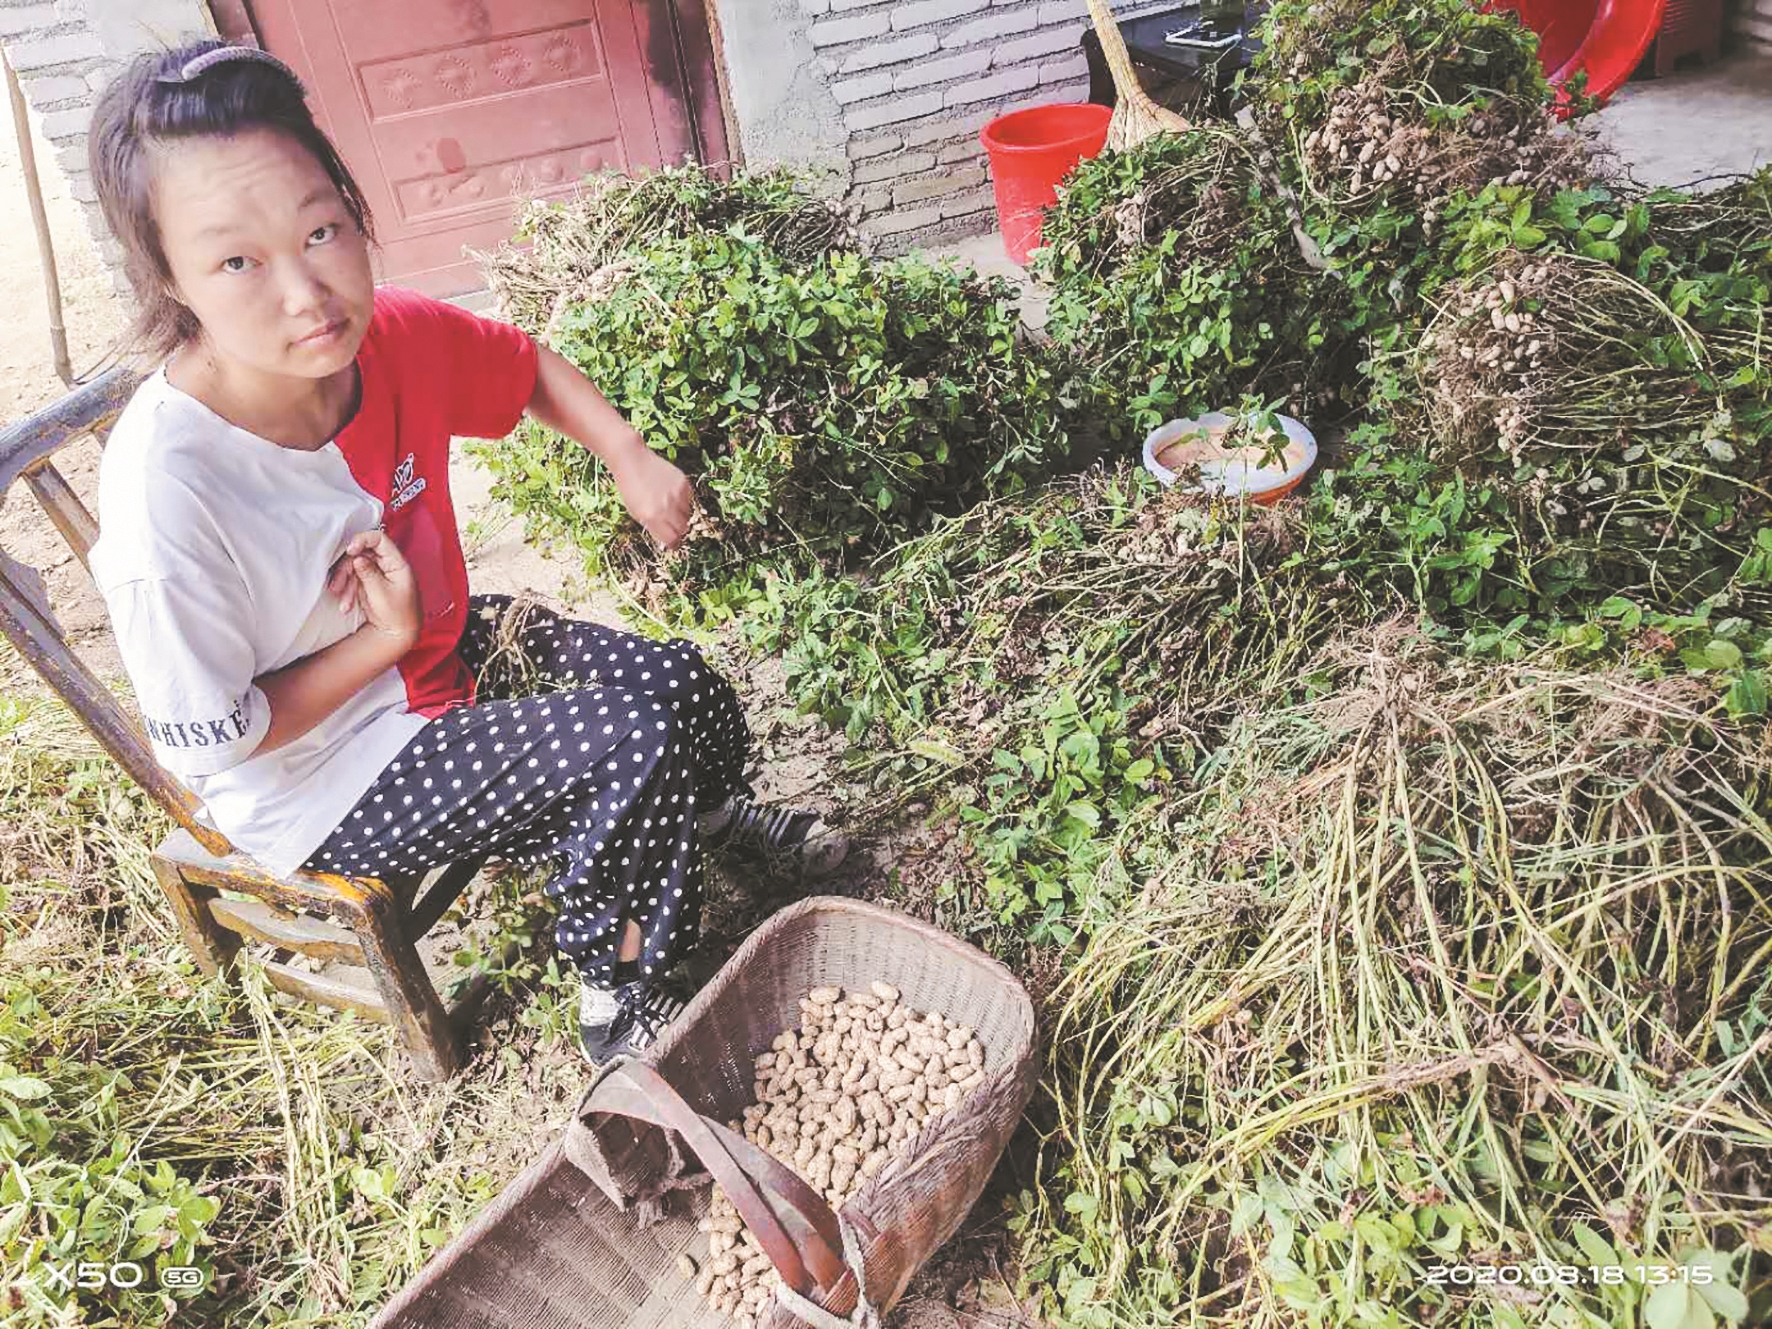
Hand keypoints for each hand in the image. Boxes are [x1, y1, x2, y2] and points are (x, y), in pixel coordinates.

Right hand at [327, 530, 420, 647]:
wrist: (397, 633)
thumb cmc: (398, 615)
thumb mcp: (381, 594)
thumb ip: (369, 573)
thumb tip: (357, 557)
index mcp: (397, 564)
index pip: (380, 540)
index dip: (363, 540)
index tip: (350, 550)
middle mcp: (386, 565)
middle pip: (361, 553)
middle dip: (347, 569)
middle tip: (338, 586)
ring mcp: (376, 572)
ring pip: (353, 567)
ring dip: (344, 583)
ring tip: (342, 602)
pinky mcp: (367, 582)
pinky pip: (352, 579)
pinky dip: (346, 591)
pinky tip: (346, 606)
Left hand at [608, 442, 693, 549]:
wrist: (631, 460)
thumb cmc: (629, 487)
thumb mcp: (635, 512)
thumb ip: (653, 527)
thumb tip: (668, 539)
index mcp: (651, 517)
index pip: (672, 539)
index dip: (673, 542)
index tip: (672, 541)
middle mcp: (666, 507)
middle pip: (683, 529)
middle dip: (678, 529)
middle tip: (670, 524)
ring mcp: (677, 494)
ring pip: (688, 514)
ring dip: (680, 514)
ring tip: (667, 505)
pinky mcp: (684, 483)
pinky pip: (689, 499)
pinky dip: (682, 500)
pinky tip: (669, 493)